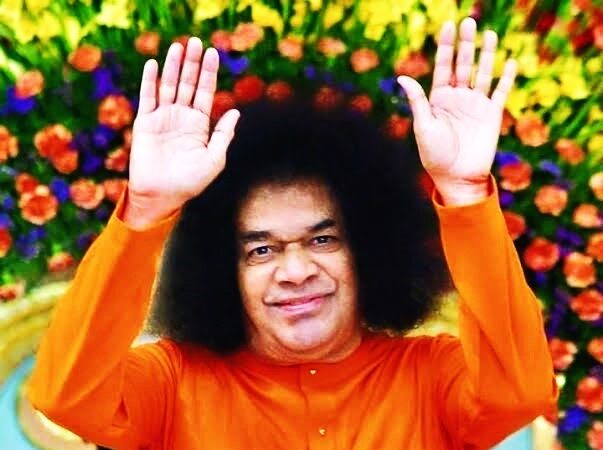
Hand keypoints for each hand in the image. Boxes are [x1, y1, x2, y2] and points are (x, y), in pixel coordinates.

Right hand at [125, 38, 239, 227]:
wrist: (163, 195)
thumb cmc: (191, 181)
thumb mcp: (215, 158)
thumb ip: (224, 134)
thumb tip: (235, 111)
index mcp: (199, 124)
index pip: (205, 92)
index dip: (209, 73)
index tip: (213, 53)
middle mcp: (181, 117)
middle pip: (188, 83)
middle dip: (192, 63)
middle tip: (196, 42)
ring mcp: (163, 118)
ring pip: (169, 86)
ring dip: (173, 66)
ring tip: (178, 46)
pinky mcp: (145, 123)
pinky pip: (148, 97)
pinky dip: (150, 81)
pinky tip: (154, 64)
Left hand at [397, 18, 516, 204]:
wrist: (456, 178)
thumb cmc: (435, 156)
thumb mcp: (423, 127)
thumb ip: (418, 101)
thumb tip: (402, 77)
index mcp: (438, 99)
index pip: (443, 67)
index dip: (446, 47)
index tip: (448, 26)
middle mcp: (457, 98)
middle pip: (463, 65)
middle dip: (466, 44)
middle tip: (469, 21)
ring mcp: (475, 105)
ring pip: (482, 73)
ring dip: (486, 55)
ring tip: (489, 34)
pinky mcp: (492, 115)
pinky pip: (500, 92)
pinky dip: (506, 77)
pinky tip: (509, 61)